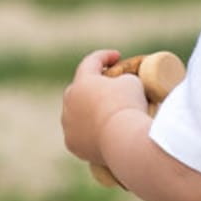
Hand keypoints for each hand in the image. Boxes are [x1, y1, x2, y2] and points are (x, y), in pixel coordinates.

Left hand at [61, 49, 146, 164]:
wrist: (123, 140)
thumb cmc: (128, 106)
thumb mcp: (132, 83)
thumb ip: (123, 80)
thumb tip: (120, 88)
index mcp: (82, 82)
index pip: (91, 62)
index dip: (105, 57)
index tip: (117, 56)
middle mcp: (69, 102)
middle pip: (79, 90)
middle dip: (93, 86)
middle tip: (108, 88)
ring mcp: (68, 124)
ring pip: (77, 114)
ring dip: (88, 111)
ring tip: (105, 115)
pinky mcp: (72, 144)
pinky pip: (80, 135)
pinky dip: (90, 132)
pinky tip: (101, 135)